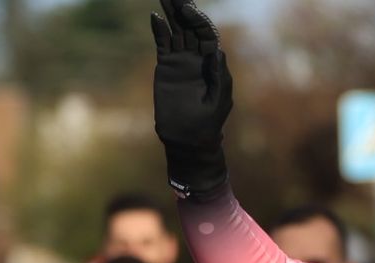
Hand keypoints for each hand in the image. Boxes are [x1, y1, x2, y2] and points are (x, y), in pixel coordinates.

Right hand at [152, 0, 232, 198]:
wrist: (187, 138)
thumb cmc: (208, 123)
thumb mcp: (218, 100)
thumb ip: (219, 75)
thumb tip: (217, 50)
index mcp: (212, 62)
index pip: (206, 34)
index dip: (199, 20)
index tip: (189, 9)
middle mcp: (196, 57)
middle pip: (190, 27)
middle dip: (183, 9)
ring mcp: (180, 60)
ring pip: (175, 31)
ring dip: (170, 13)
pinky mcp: (165, 67)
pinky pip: (162, 44)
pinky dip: (159, 30)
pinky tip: (155, 18)